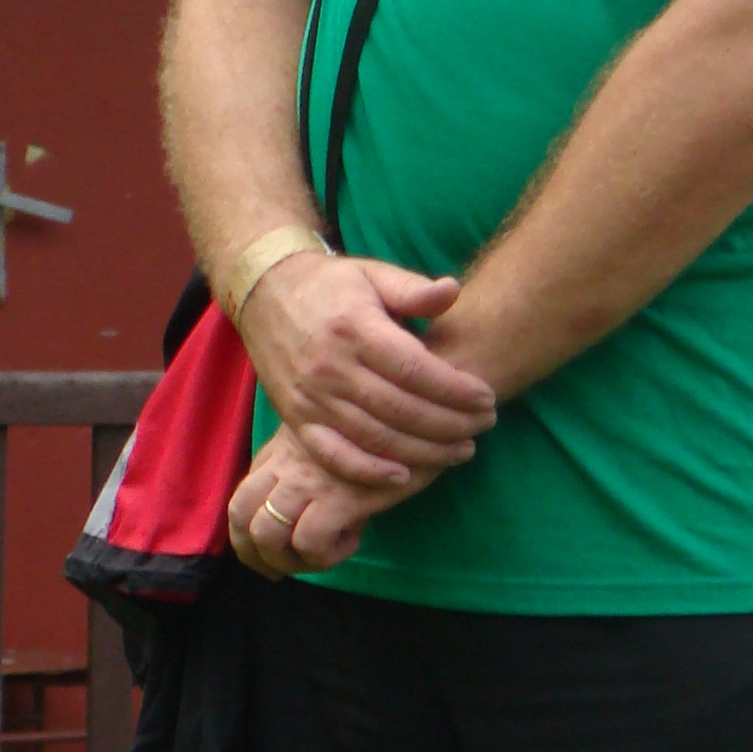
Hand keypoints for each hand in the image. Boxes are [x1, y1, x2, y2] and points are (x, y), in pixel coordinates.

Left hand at [227, 432, 391, 578]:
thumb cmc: (386, 430)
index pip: (240, 500)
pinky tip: (352, 540)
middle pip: (241, 516)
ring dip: (292, 561)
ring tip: (323, 556)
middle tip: (283, 572)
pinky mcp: (338, 495)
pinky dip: (326, 555)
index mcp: (281, 451)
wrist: (422, 415)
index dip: (245, 539)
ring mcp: (308, 479)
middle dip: (256, 556)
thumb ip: (313, 467)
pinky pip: (310, 542)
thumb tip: (314, 510)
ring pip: (267, 534)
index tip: (267, 559)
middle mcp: (286, 464)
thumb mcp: (335, 440)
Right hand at [234, 250, 495, 491]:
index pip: (415, 370)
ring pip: (375, 438)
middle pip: (401, 410)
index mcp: (356, 328)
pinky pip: (333, 455)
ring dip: (423, 452)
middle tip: (484, 427)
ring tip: (461, 451)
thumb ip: (413, 289)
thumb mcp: (372, 274)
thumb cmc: (331, 285)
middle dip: (450, 424)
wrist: (265, 293)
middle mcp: (331, 367)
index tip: (487, 397)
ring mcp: (311, 397)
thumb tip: (453, 291)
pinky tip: (403, 477)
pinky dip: (367, 472)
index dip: (456, 390)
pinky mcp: (296, 419)